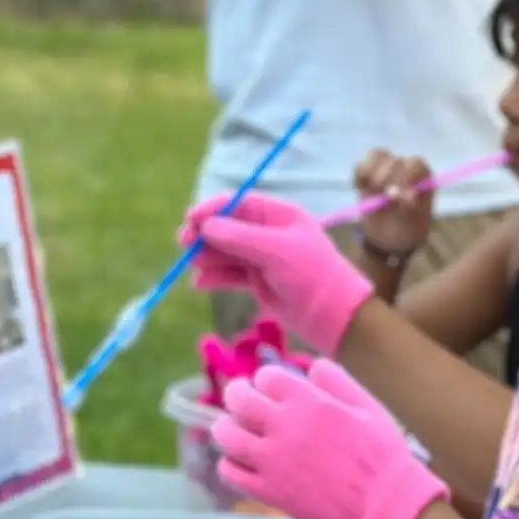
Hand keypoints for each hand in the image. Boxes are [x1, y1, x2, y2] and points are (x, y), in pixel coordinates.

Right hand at [181, 192, 375, 356]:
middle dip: (205, 235)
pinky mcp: (259, 281)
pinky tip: (200, 284)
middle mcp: (268, 232)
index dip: (212, 209)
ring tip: (193, 265)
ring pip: (226, 251)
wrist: (334, 315)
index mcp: (278, 215)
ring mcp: (262, 257)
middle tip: (184, 244)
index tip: (190, 219)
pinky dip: (215, 277)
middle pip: (228, 227)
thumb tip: (205, 226)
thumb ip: (239, 238)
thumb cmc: (311, 275)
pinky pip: (231, 274)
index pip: (238, 203)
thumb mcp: (276, 251)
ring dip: (208, 256)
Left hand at [213, 360, 449, 518]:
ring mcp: (271, 461)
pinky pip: (231, 472)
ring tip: (234, 429)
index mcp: (308, 403)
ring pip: (226, 435)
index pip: (267, 377)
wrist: (384, 504)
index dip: (268, 378)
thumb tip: (312, 365)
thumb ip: (337, 381)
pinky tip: (240, 461)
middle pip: (238, 400)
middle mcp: (283, 427)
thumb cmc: (382, 453)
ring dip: (226, 426)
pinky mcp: (268, 490)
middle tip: (242, 400)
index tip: (273, 387)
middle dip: (238, 394)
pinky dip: (229, 463)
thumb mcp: (367, 407)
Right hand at [351, 149, 435, 262]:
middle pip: (396, 160)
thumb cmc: (407, 231)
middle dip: (389, 178)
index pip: (417, 165)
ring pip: (378, 155)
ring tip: (374, 192)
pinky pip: (361, 166)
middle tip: (386, 197)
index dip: (408, 176)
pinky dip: (360, 175)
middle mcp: (406, 169)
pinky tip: (360, 188)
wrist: (389, 241)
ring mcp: (387, 169)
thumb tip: (395, 195)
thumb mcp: (413, 226)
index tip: (400, 194)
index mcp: (423, 179)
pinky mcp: (368, 174)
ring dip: (373, 173)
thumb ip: (407, 209)